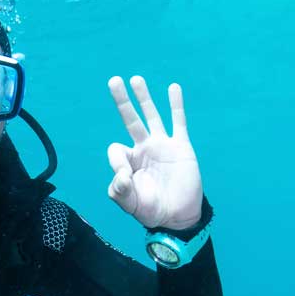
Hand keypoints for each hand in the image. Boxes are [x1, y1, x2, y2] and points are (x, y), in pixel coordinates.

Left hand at [106, 76, 203, 230]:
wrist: (177, 216)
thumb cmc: (151, 210)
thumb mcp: (129, 203)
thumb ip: (119, 190)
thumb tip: (121, 174)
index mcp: (129, 161)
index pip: (116, 149)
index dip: (117, 161)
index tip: (125, 177)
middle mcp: (144, 149)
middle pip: (130, 120)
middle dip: (122, 101)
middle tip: (113, 81)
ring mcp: (162, 145)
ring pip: (151, 116)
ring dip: (143, 98)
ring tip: (136, 79)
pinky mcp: (180, 146)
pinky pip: (178, 122)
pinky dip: (175, 105)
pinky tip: (173, 88)